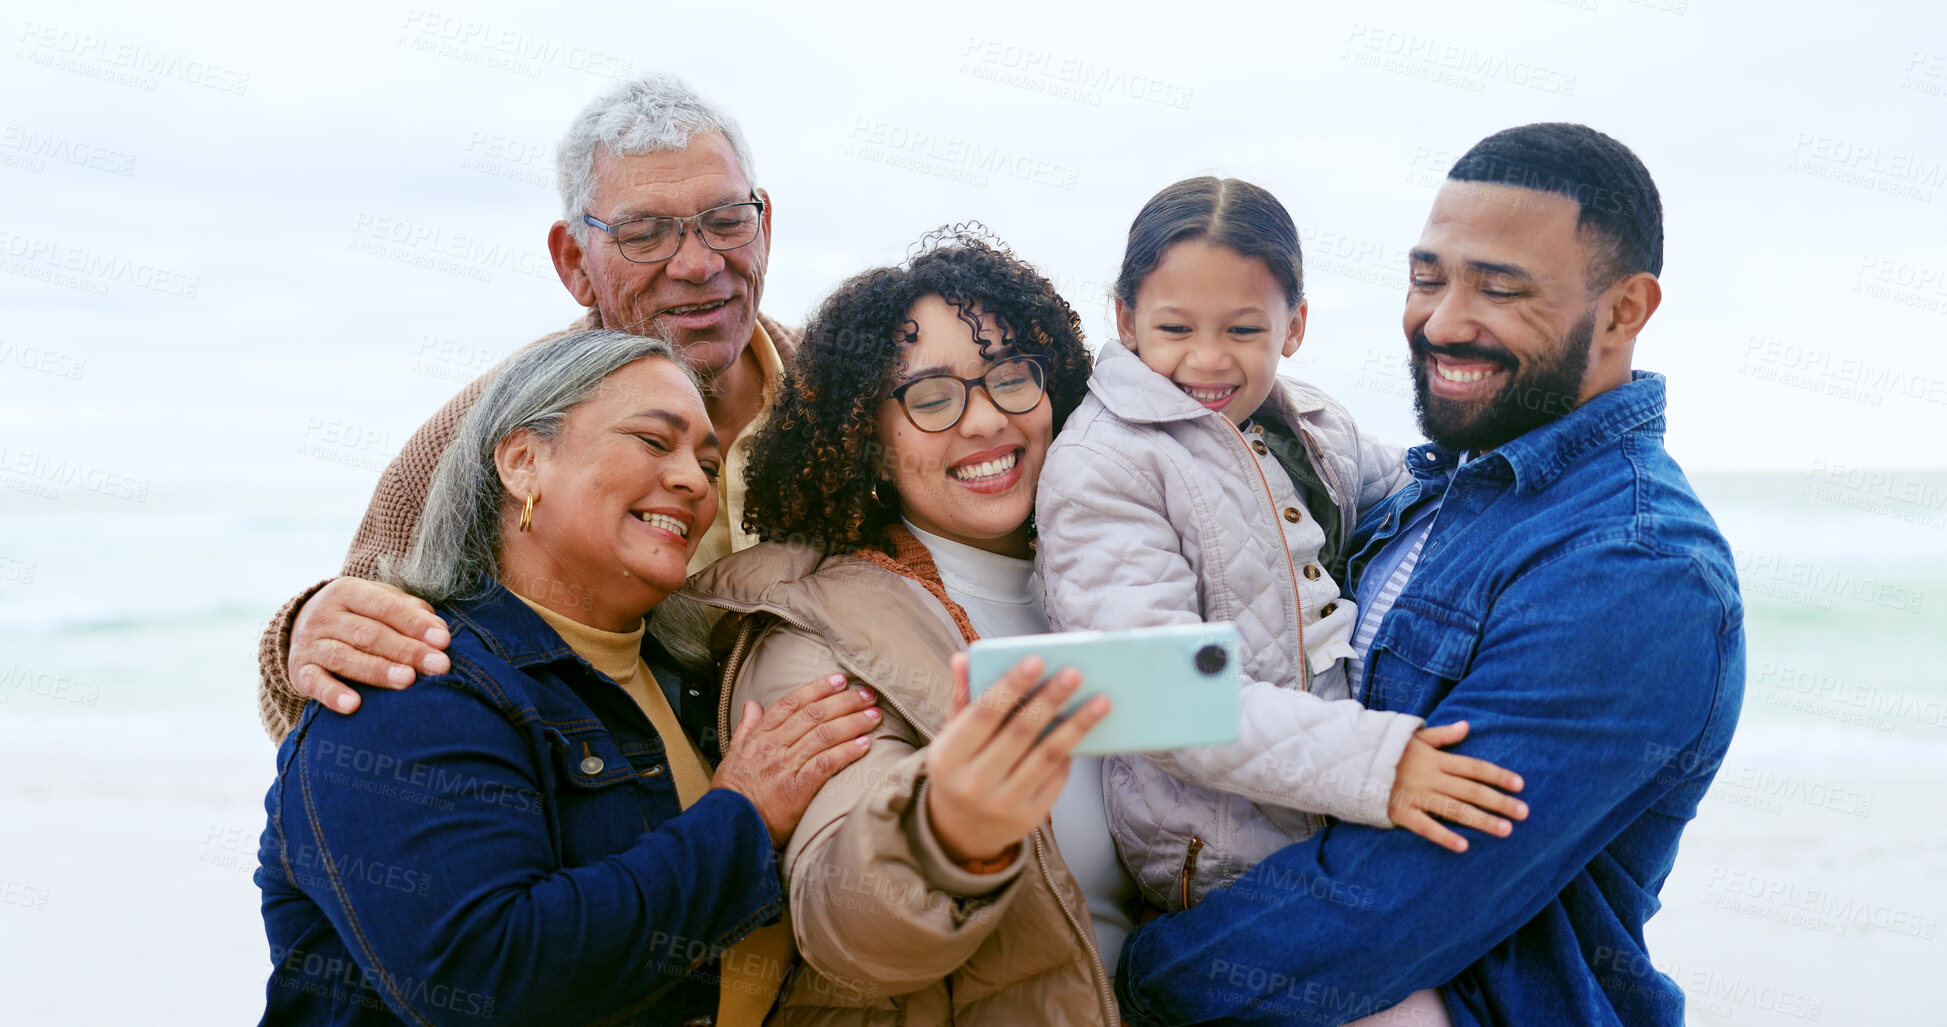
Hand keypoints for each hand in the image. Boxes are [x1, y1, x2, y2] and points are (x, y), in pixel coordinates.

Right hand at [289, 578, 451, 714]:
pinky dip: (333, 694)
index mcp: (347, 591)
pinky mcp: (299, 671)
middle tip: (438, 666)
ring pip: (344, 657)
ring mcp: (309, 644)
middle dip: (407, 650)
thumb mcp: (380, 602)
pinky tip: (354, 705)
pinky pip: (314, 683)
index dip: (415, 623)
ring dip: (378, 670)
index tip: (443, 640)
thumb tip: (439, 631)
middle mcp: (325, 615)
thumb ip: (410, 612)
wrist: (300, 626)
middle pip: (369, 634)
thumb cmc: (357, 615)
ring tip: (408, 680)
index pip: (385, 606)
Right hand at [712, 674, 880, 847]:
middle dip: (845, 701)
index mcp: (760, 736)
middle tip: (868, 693)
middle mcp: (775, 746)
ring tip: (874, 715)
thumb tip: (752, 704)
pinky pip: (826, 764)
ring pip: (824, 735)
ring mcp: (786, 766)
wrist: (728, 826)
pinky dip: (847, 752)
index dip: (817, 689)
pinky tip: (865, 745)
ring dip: (853, 722)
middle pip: (814, 715)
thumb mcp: (732, 754)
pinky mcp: (798, 789)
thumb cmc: (732, 793)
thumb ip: (746, 728)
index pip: (792, 703)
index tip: (839, 680)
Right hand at [924, 654, 1110, 869]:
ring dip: (1076, 726)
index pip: (983, 714)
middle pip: (1020, 733)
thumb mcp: (950, 736)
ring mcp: (1003, 803)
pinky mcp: (1029, 817)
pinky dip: (1071, 752)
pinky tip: (1086, 731)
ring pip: (1046, 756)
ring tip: (1100, 700)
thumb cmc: (959, 768)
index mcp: (948, 756)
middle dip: (1050, 700)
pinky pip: (1056, 778)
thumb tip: (963, 657)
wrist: (960, 830)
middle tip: (1075, 673)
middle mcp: (974, 782)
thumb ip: (962, 698)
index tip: (1036, 660)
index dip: (1010, 686)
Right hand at [1388, 721, 1527, 852]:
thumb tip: (1466, 726)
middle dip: (1500, 801)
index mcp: (1436, 759)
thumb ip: (1442, 736)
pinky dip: (1444, 836)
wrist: (1349, 759)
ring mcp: (1417, 795)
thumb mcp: (1414, 737)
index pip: (1474, 768)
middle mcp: (1431, 778)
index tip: (1520, 785)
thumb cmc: (1385, 749)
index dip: (1498, 776)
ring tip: (1505, 830)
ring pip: (1455, 809)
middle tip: (1524, 813)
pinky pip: (1426, 827)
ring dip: (1482, 820)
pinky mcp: (1401, 812)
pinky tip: (1464, 846)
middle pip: (1472, 791)